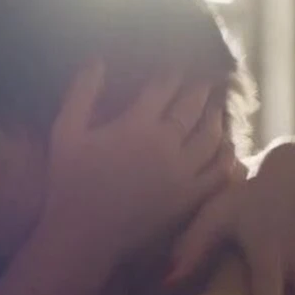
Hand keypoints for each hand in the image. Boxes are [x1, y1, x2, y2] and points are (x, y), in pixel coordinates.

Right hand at [42, 63, 235, 263]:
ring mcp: (182, 173)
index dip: (172, 74)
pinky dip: (226, 157)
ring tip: (216, 110)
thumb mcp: (65, 131)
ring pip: (211, 138)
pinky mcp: (189, 198)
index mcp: (137, 125)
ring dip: (215, 119)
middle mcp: (167, 144)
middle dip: (199, 91)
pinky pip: (218, 173)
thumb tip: (97, 60)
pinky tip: (228, 150)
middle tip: (204, 81)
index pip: (163, 89)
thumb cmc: (70, 182)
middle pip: (193, 109)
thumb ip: (82, 93)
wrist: (84, 234)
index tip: (176, 66)